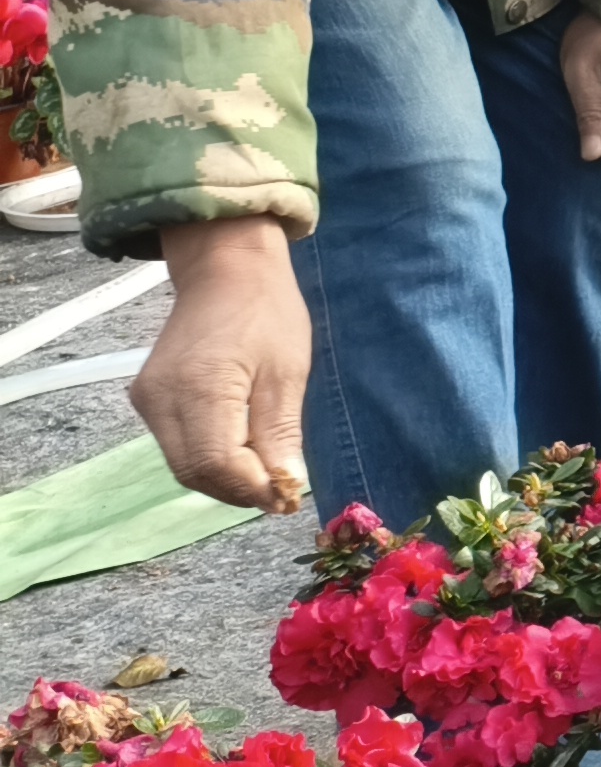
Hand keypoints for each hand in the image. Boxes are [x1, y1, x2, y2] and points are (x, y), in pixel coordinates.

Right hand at [135, 216, 311, 512]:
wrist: (224, 269)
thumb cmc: (266, 312)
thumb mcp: (287, 371)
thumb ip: (279, 431)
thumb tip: (284, 486)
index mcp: (200, 388)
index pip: (215, 464)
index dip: (250, 488)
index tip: (286, 496)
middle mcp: (161, 399)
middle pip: (193, 471)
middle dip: (237, 489)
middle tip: (279, 490)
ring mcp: (147, 400)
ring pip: (182, 463)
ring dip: (223, 477)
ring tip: (264, 471)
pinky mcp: (146, 398)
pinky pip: (175, 445)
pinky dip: (207, 458)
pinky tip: (239, 452)